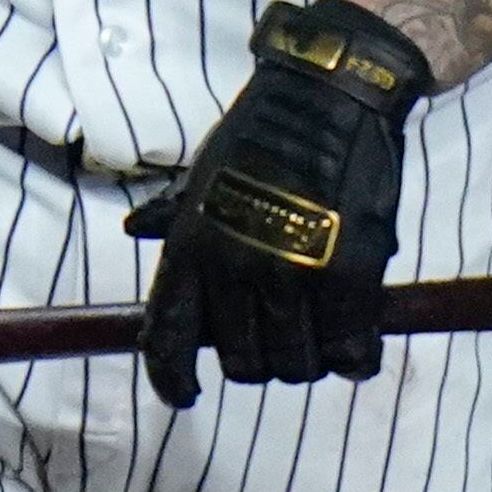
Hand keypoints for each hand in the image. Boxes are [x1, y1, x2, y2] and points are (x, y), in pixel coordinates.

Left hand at [124, 0, 430, 408]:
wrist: (330, 96)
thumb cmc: (262, 132)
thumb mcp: (203, 171)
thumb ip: (174, 214)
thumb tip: (133, 228)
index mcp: (191, 247)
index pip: (166, 338)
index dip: (173, 378)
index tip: (185, 394)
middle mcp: (234, 271)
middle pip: (242, 364)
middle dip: (258, 361)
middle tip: (279, 337)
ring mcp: (292, 278)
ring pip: (296, 365)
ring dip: (309, 360)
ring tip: (321, 333)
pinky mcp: (347, 280)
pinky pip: (351, 352)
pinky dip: (356, 357)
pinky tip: (357, 342)